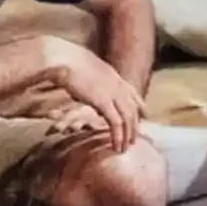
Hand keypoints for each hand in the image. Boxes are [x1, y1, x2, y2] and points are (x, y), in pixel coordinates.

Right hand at [39, 37, 143, 151]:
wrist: (62, 58)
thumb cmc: (66, 61)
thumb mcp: (85, 70)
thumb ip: (91, 81)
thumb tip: (86, 91)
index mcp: (113, 75)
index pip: (132, 92)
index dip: (139, 105)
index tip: (144, 115)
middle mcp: (117, 84)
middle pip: (132, 108)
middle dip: (134, 125)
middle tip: (134, 139)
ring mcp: (112, 93)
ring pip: (128, 118)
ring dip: (128, 135)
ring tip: (126, 147)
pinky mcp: (103, 102)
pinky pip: (116, 123)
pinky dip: (118, 136)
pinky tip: (117, 146)